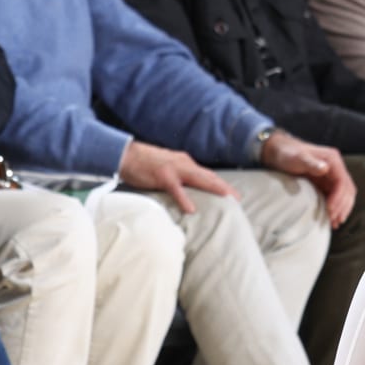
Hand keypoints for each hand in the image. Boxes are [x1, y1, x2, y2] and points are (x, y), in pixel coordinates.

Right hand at [118, 140, 233, 214]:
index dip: (220, 184)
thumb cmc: (144, 164)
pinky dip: (184, 199)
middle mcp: (183, 163)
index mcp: (185, 162)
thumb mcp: (167, 168)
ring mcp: (174, 169)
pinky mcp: (162, 176)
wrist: (126, 155)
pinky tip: (191, 209)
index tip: (232, 194)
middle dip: (224, 187)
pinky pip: (176, 189)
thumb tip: (187, 190)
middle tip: (238, 198)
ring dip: (214, 188)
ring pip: (199, 179)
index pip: (207, 174)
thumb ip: (178, 177)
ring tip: (227, 198)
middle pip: (208, 176)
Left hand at [259, 130, 356, 227]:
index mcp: (333, 159)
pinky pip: (336, 197)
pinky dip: (337, 208)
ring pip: (345, 195)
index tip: (330, 210)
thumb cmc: (288, 154)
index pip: (342, 182)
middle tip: (333, 220)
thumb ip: (311, 163)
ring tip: (336, 223)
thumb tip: (325, 169)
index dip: (339, 197)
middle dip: (342, 206)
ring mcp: (332, 176)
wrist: (280, 152)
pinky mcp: (326, 183)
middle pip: (347, 189)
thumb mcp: (298, 158)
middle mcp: (336, 167)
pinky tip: (333, 219)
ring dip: (342, 209)